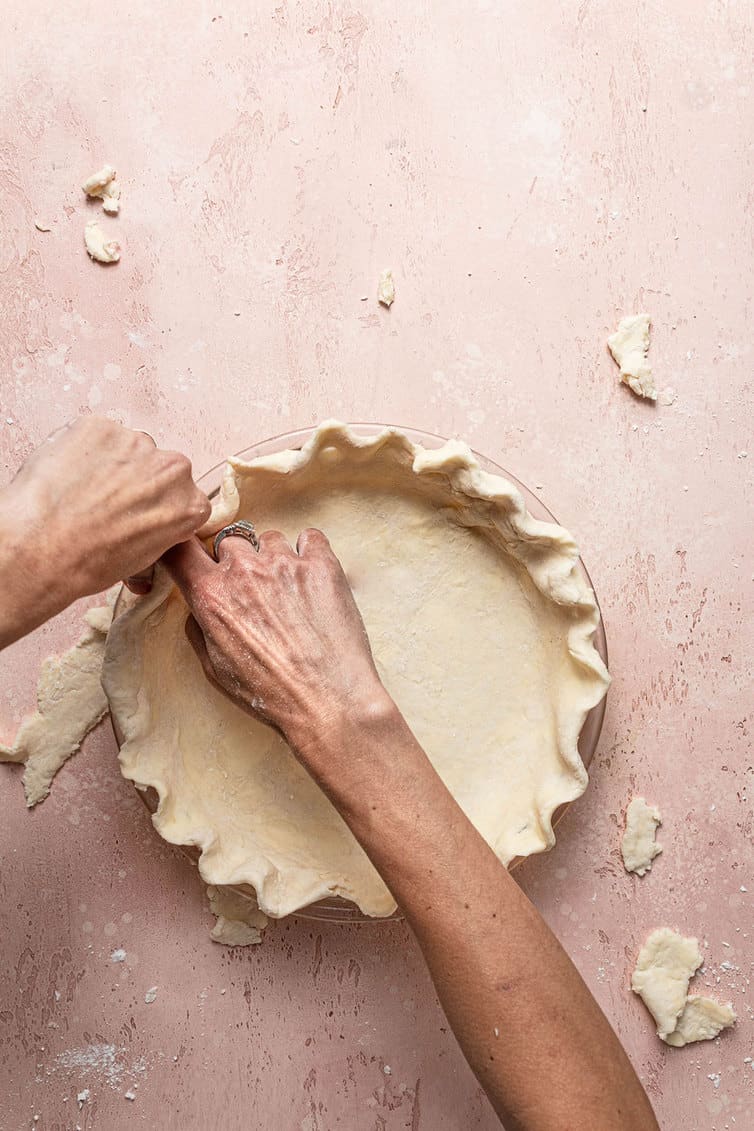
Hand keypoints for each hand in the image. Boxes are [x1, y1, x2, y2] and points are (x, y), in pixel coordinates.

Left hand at [0, 417, 209, 646]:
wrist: (44, 547)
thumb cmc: (90, 562)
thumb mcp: (140, 561)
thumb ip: (157, 534)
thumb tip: (144, 537)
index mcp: (190, 503)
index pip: (186, 496)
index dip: (160, 504)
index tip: (143, 512)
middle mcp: (173, 468)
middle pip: (160, 468)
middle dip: (139, 481)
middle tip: (110, 503)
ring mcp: (136, 442)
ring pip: (128, 449)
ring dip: (112, 463)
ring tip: (85, 490)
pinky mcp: (100, 426)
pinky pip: (96, 435)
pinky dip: (84, 449)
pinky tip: (70, 474)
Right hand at [163, 528, 392, 758]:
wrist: (329, 701)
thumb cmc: (272, 693)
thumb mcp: (215, 669)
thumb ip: (199, 627)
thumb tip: (200, 604)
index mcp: (212, 595)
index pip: (179, 547)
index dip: (182, 547)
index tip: (193, 556)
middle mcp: (245, 571)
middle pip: (228, 541)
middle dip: (235, 561)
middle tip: (251, 590)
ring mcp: (285, 563)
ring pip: (269, 540)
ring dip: (272, 559)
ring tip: (288, 593)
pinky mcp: (322, 564)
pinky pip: (309, 538)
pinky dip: (308, 552)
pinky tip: (311, 579)